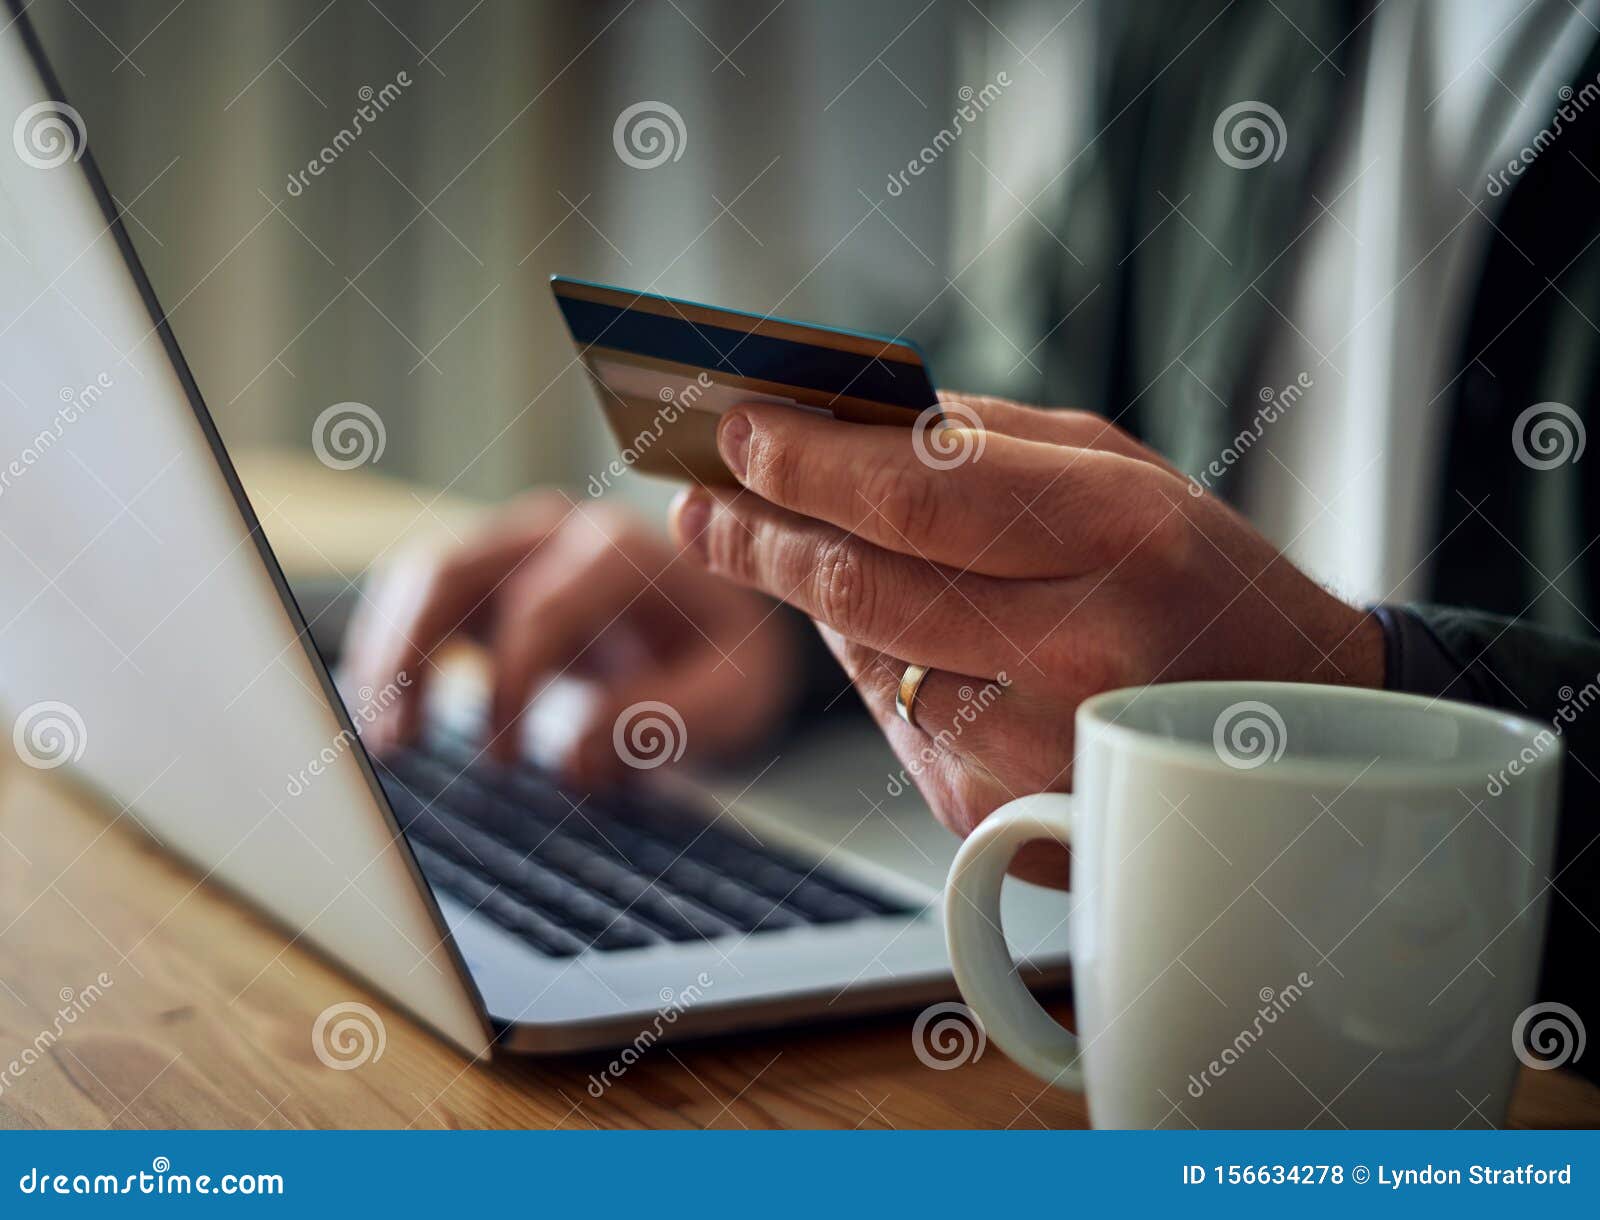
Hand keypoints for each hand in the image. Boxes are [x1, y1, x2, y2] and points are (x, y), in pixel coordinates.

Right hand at [343, 492, 797, 784]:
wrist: (719, 629)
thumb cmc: (726, 660)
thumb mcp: (731, 697)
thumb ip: (665, 720)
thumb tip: (572, 758)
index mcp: (623, 551)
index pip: (542, 606)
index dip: (512, 683)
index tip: (504, 758)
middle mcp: (559, 530)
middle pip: (458, 570)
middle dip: (417, 655)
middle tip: (402, 743)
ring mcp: (516, 543)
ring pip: (423, 576)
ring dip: (388, 652)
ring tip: (385, 739)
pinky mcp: (488, 573)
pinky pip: (417, 596)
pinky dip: (391, 649)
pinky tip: (385, 715)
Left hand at [669, 394, 1383, 886]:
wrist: (1289, 726)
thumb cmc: (1200, 577)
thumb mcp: (1121, 473)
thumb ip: (984, 445)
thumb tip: (839, 427)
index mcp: (1116, 532)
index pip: (912, 494)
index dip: (804, 462)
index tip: (736, 430)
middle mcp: (1076, 647)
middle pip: (859, 585)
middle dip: (758, 537)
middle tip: (704, 505)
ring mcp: (1033, 746)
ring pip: (862, 656)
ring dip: (811, 599)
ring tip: (775, 544)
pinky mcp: (996, 812)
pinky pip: (893, 716)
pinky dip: (876, 662)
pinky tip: (892, 627)